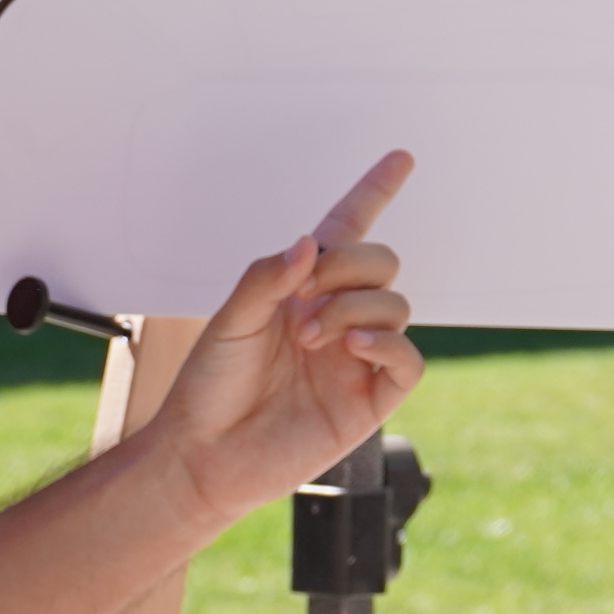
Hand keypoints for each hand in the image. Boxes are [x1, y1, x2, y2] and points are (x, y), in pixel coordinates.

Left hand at [135, 153, 423, 526]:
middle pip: (381, 261)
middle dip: (349, 267)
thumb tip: (309, 244)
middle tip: (303, 300)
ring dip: (354, 309)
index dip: (375, 192)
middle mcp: (336, 316)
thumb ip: (268, 277)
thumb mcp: (230, 320)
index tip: (401, 158)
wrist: (205, 455)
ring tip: (309, 339)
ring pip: (396, 304)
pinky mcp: (369, 399)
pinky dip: (388, 344)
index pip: (347, 229)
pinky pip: (408, 360)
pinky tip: (353, 348)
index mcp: (301, 289)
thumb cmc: (210, 388)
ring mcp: (356, 357)